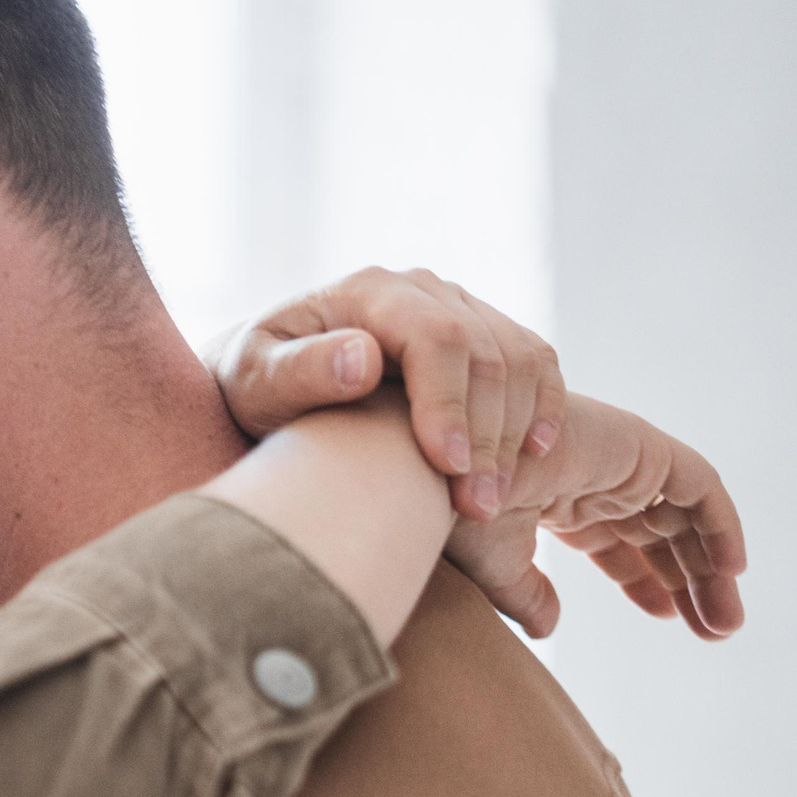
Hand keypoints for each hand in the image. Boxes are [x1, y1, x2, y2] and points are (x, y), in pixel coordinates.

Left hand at [204, 267, 566, 522]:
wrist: (267, 380)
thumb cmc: (252, 386)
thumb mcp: (254, 381)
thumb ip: (297, 371)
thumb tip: (362, 360)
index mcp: (368, 292)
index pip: (435, 337)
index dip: (450, 403)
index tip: (447, 466)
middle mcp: (420, 290)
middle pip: (486, 352)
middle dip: (487, 434)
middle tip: (475, 506)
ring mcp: (457, 308)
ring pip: (520, 358)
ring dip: (517, 432)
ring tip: (489, 502)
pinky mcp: (480, 335)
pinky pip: (535, 363)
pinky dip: (544, 407)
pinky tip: (533, 457)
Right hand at [446, 393, 746, 641]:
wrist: (454, 464)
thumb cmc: (456, 509)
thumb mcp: (495, 566)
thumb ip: (526, 596)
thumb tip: (548, 628)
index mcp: (558, 500)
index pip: (618, 542)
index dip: (645, 580)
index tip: (667, 617)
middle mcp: (594, 479)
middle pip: (658, 535)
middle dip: (689, 583)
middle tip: (714, 631)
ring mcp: (618, 462)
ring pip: (683, 517)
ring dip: (711, 568)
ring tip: (725, 624)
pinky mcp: (640, 448)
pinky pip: (699, 487)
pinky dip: (721, 524)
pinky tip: (731, 570)